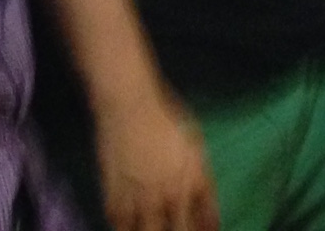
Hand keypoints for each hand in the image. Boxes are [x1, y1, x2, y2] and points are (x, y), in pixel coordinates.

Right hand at [96, 89, 219, 230]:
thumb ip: (200, 177)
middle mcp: (172, 197)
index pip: (208, 223)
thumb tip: (201, 204)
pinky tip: (130, 224)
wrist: (128, 105)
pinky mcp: (116, 202)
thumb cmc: (165, 116)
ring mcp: (143, 202)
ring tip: (152, 225)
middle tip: (176, 226)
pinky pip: (123, 230)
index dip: (205, 230)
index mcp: (195, 182)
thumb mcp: (195, 144)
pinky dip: (127, 229)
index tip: (200, 229)